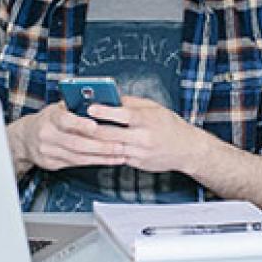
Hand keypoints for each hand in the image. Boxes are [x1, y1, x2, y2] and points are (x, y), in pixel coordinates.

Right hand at [12, 102, 126, 170]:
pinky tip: (108, 160)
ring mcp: (48, 151)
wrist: (25, 138)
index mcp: (50, 117)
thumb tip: (102, 102)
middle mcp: (47, 135)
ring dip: (101, 157)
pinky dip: (95, 162)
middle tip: (119, 145)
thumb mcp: (59, 108)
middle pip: (75, 143)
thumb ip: (76, 106)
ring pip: (78, 157)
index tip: (94, 126)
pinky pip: (76, 165)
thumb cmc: (50, 119)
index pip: (64, 120)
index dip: (79, 124)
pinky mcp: (51, 163)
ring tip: (119, 154)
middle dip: (100, 146)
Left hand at [88, 96, 204, 173]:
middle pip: (111, 134)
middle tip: (75, 122)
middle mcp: (143, 138)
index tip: (90, 107)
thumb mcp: (154, 108)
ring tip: (78, 134)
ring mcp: (139, 153)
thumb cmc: (170, 125)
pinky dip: (103, 151)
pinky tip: (92, 146)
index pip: (124, 115)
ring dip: (93, 142)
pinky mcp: (136, 164)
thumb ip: (132, 103)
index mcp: (147, 120)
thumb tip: (111, 97)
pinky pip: (116, 157)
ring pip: (110, 148)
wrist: (187, 149)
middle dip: (91, 128)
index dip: (105, 111)